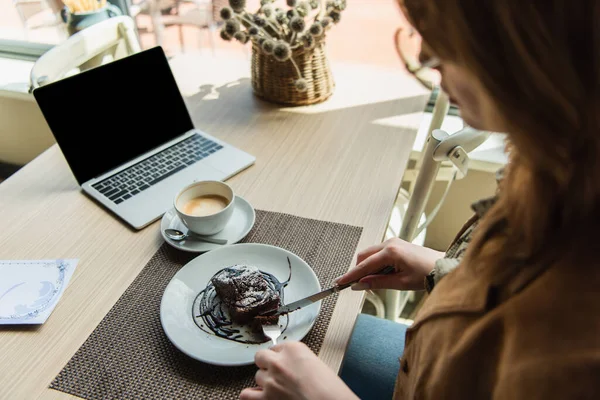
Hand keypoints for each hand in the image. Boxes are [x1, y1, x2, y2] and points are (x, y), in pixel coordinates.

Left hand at [239, 342, 357, 399]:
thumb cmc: (329, 387)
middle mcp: (278, 362)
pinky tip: (257, 395)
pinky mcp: (266, 398)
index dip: (280, 356)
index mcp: (292, 349)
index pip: (276, 347)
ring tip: (276, 388)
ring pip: (257, 376)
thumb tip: (290, 365)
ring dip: (265, 381)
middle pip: (261, 357)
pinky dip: (250, 395)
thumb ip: (297, 360)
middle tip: (277, 373)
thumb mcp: (315, 363)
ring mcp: (270, 380)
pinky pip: (246, 394)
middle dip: (267, 364)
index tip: (284, 362)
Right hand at [336, 238, 443, 290]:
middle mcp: (390, 243)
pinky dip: (375, 264)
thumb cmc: (426, 273)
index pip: (365, 265)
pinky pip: (378, 253)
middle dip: (359, 271)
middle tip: (359, 286)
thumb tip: (360, 285)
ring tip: (374, 282)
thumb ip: (378, 283)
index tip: (340, 282)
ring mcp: (393, 242)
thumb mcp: (400, 283)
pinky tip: (382, 275)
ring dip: (368, 268)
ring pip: (370, 254)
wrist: (442, 266)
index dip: (351, 276)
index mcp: (391, 251)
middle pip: (364, 257)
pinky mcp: (396, 245)